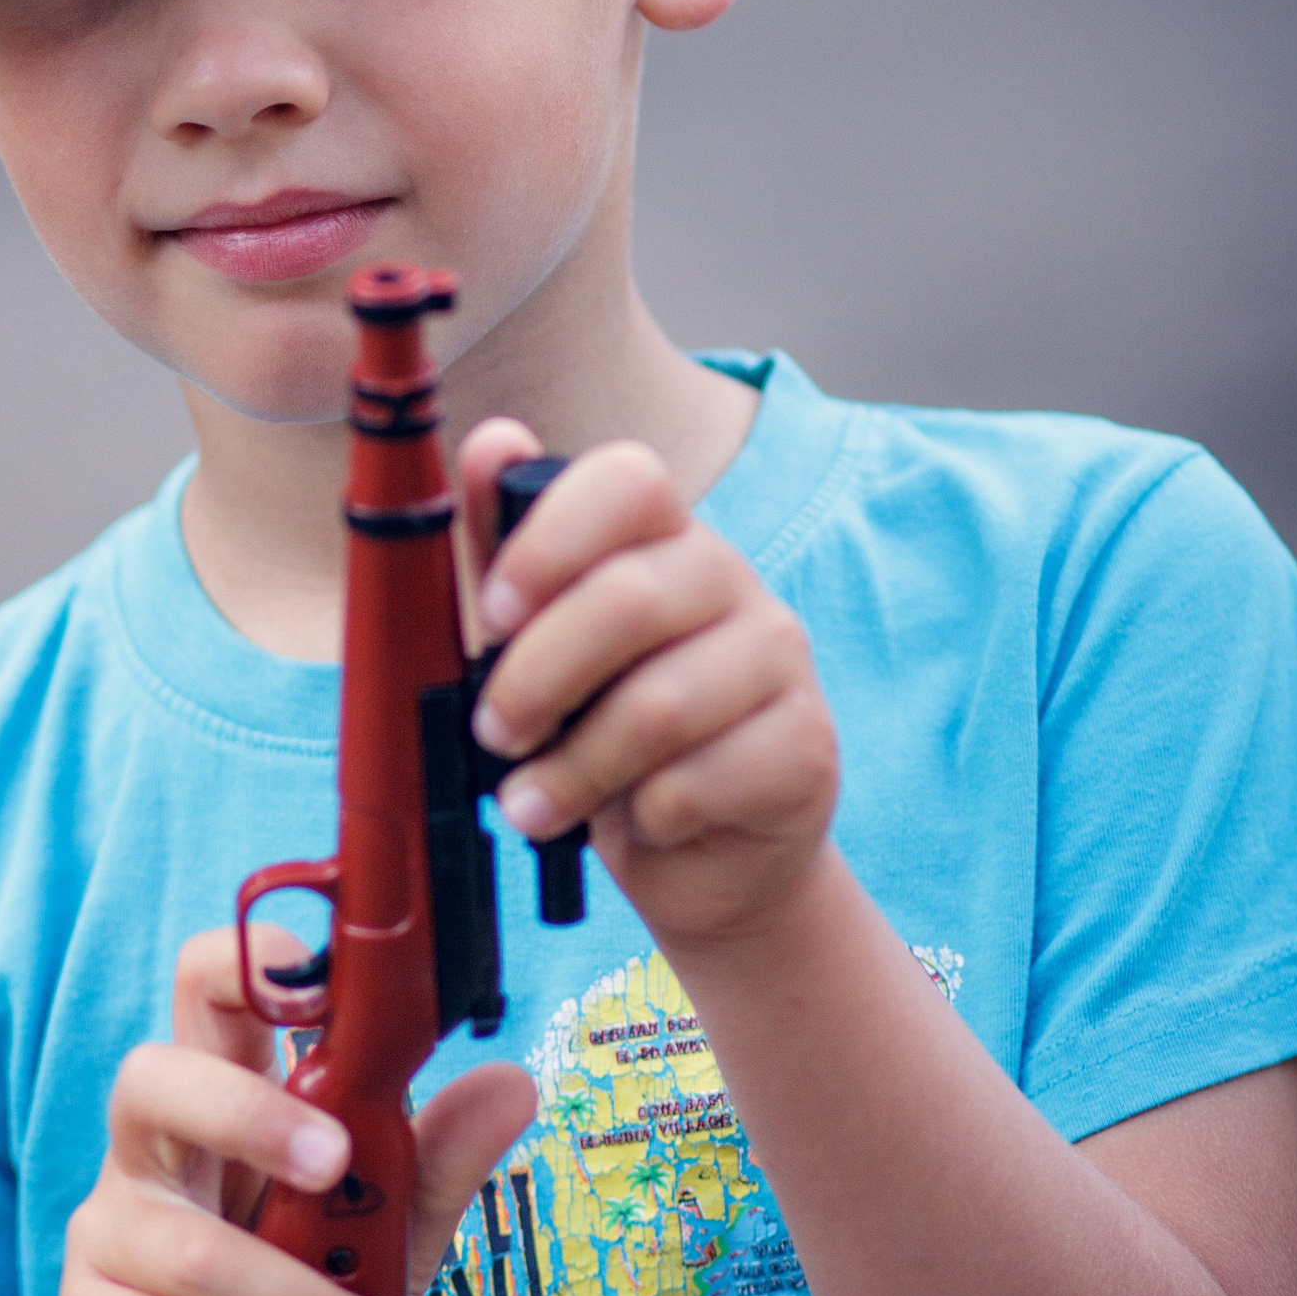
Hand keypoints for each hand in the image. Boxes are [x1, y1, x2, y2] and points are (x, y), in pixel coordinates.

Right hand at [58, 928, 534, 1295]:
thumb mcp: (389, 1247)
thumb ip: (433, 1167)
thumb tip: (513, 1082)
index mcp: (223, 1108)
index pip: (208, 995)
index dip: (244, 960)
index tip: (315, 967)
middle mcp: (153, 1158)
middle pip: (154, 1080)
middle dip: (249, 1115)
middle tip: (336, 1164)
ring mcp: (110, 1242)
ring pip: (198, 1253)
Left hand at [461, 419, 838, 949]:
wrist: (702, 853)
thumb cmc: (607, 732)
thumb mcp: (540, 645)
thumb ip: (510, 551)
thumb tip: (490, 442)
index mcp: (662, 538)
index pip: (628, 481)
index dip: (550, 540)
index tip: (494, 614)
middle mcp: (731, 581)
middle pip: (630, 599)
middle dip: (536, 678)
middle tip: (495, 732)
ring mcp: (780, 662)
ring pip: (659, 706)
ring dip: (573, 769)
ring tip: (534, 804)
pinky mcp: (806, 749)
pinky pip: (697, 782)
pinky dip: (640, 816)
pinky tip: (634, 822)